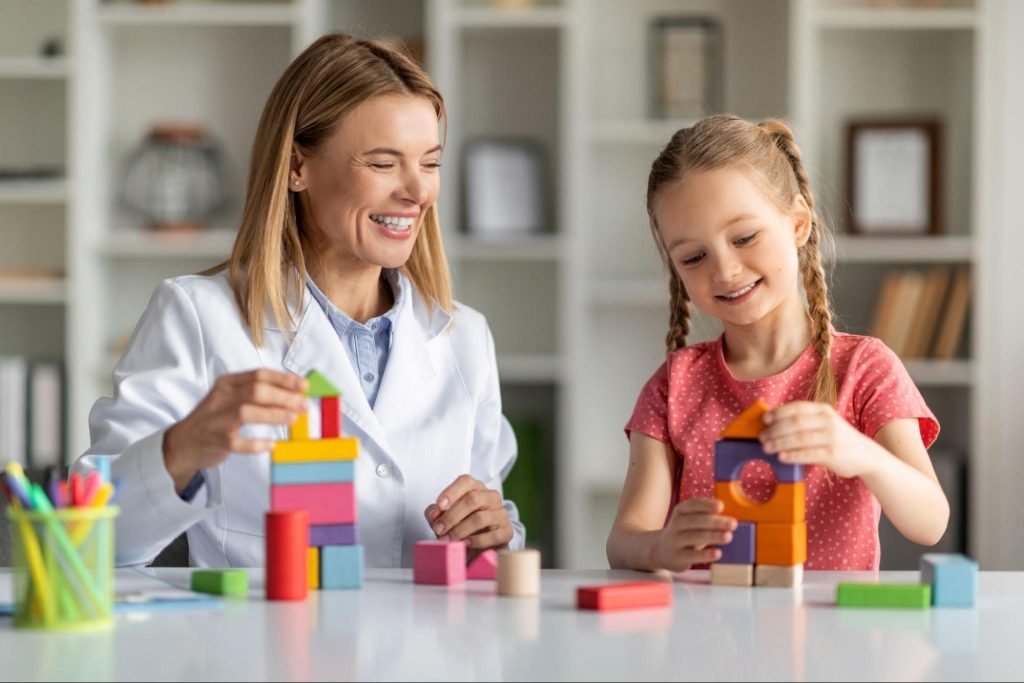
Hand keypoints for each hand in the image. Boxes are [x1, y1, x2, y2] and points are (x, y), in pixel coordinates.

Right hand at [163, 369, 307, 490]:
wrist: (183, 443)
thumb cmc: (215, 419)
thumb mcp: (230, 398)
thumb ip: (256, 393)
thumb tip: (293, 393)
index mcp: (227, 383)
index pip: (258, 375)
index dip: (283, 379)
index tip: (303, 385)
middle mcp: (221, 398)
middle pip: (256, 391)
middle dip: (283, 396)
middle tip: (303, 404)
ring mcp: (217, 420)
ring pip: (247, 412)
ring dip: (273, 415)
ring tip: (293, 419)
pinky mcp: (217, 441)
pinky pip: (239, 443)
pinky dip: (257, 443)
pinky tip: (272, 444)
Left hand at [423, 475, 512, 550]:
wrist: (481, 546)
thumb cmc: (461, 525)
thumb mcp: (445, 516)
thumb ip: (435, 513)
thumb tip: (434, 514)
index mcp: (476, 488)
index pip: (466, 481)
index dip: (451, 492)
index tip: (439, 506)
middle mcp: (491, 497)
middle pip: (472, 499)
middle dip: (452, 516)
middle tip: (438, 529)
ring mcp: (500, 513)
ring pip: (480, 518)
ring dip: (460, 530)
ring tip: (448, 540)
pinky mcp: (506, 531)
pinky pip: (492, 535)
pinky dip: (475, 541)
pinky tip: (465, 544)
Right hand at [657, 498, 735, 572]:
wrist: (662, 550)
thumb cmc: (685, 532)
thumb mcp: (690, 520)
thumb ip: (706, 516)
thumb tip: (730, 517)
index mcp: (680, 511)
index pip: (692, 504)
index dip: (706, 505)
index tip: (721, 506)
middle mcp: (676, 524)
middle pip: (695, 521)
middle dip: (715, 522)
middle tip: (733, 524)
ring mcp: (675, 541)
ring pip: (694, 537)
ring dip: (713, 536)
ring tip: (728, 537)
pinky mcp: (678, 557)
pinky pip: (692, 555)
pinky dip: (705, 554)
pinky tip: (717, 553)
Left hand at [760, 401, 874, 477]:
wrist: (866, 455)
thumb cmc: (837, 439)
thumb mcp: (824, 423)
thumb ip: (804, 421)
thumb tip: (771, 423)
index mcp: (823, 410)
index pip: (796, 408)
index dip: (778, 413)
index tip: (764, 420)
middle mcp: (828, 421)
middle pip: (795, 423)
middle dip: (775, 430)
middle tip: (761, 437)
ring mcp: (831, 437)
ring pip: (799, 438)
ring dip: (779, 443)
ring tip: (766, 447)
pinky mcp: (832, 454)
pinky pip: (808, 454)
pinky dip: (792, 455)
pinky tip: (781, 457)